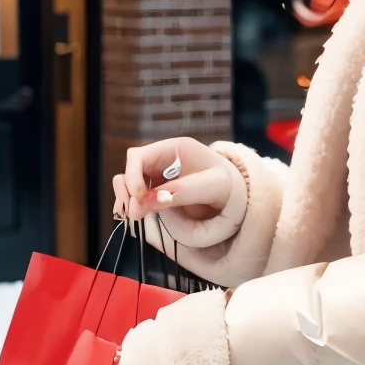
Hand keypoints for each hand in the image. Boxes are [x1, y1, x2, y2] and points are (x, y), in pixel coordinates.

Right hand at [112, 137, 236, 223]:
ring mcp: (158, 176)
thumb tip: (149, 201)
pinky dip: (130, 205)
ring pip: (128, 182)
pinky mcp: (157, 192)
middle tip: (136, 214)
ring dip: (126, 199)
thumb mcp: (211, 187)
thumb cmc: (228, 187)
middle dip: (128, 191)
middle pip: (130, 169)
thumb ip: (181, 192)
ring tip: (134, 216)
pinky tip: (132, 216)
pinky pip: (135, 195)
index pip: (138, 156)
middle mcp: (162, 159)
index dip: (133, 177)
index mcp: (175, 148)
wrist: (238, 199)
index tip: (140, 200)